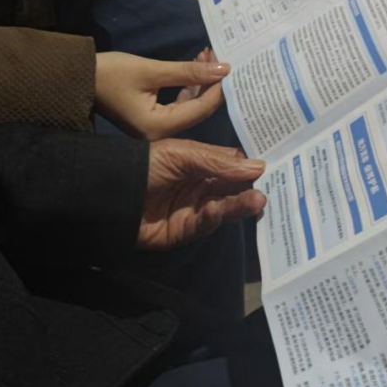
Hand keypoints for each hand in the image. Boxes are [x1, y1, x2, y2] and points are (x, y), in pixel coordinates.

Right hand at [96, 51, 228, 139]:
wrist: (78, 79)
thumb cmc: (110, 74)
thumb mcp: (151, 70)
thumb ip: (188, 72)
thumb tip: (223, 69)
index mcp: (159, 127)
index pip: (201, 109)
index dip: (219, 87)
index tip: (230, 64)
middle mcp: (160, 133)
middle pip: (198, 109)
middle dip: (211, 82)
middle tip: (218, 56)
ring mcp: (156, 127)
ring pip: (189, 105)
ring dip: (200, 80)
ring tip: (207, 55)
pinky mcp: (151, 118)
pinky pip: (178, 104)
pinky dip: (188, 85)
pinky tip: (195, 66)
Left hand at [138, 139, 265, 249]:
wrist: (110, 191)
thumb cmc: (145, 164)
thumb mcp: (182, 154)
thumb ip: (217, 161)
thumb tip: (258, 166)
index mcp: (201, 164)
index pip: (233, 166)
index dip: (251, 167)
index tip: (276, 167)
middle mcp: (200, 187)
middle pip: (232, 189)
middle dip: (250, 189)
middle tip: (269, 188)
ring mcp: (193, 210)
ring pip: (224, 208)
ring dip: (240, 205)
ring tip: (257, 201)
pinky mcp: (183, 231)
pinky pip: (203, 225)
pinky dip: (213, 218)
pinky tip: (217, 209)